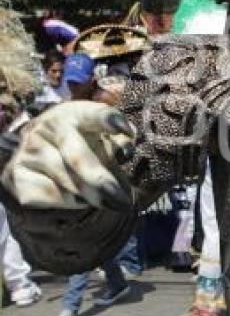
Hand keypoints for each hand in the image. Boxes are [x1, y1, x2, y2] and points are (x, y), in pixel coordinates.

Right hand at [3, 101, 135, 209]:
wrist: (41, 149)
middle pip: (78, 159)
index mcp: (76, 113)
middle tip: (124, 202)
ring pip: (68, 183)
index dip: (110, 121)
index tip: (126, 131)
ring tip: (110, 202)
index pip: (94, 114)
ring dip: (92, 197)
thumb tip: (127, 155)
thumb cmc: (84, 141)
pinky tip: (80, 198)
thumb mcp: (101, 136)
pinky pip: (51, 196)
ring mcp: (29, 150)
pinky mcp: (16, 174)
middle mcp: (48, 127)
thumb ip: (119, 143)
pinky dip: (71, 203)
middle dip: (103, 183)